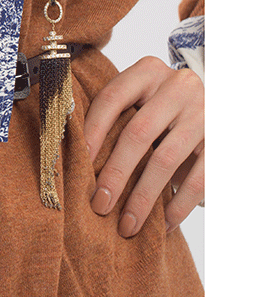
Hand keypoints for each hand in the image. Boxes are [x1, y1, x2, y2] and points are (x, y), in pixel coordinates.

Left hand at [83, 56, 203, 237]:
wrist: (214, 103)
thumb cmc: (161, 106)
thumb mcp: (139, 98)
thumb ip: (114, 116)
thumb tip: (75, 159)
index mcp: (148, 71)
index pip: (111, 98)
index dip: (92, 132)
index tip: (79, 165)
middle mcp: (178, 86)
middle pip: (138, 133)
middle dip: (115, 174)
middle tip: (99, 205)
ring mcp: (203, 113)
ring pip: (166, 160)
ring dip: (144, 198)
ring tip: (127, 225)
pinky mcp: (221, 140)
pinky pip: (199, 179)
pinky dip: (179, 205)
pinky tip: (164, 223)